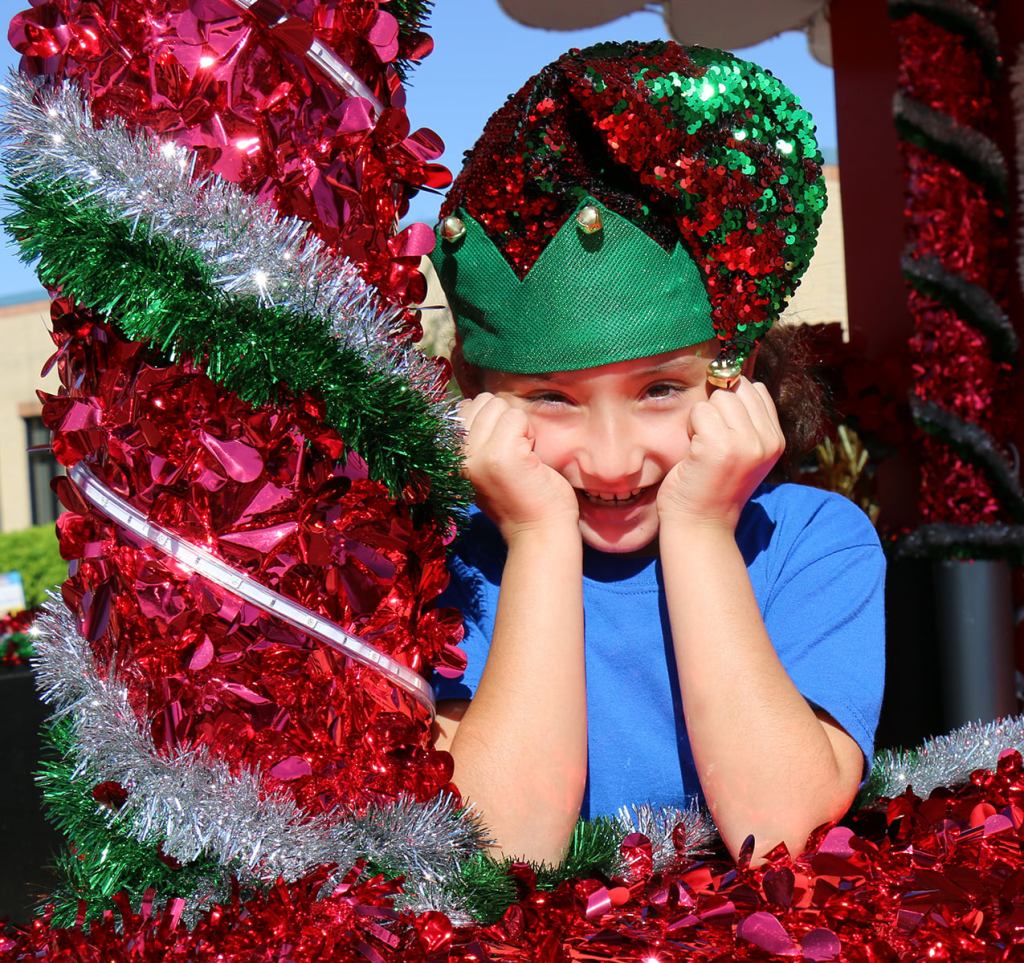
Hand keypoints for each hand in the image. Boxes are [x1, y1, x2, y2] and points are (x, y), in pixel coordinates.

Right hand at [459, 393, 579, 541]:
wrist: (539, 531)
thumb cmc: (520, 497)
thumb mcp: (484, 466)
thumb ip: (474, 437)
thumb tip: (477, 402)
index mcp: (449, 457)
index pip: (464, 408)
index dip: (490, 423)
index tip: (500, 454)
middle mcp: (456, 455)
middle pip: (481, 402)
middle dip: (503, 421)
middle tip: (514, 455)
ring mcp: (476, 454)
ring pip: (499, 406)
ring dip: (517, 426)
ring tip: (521, 457)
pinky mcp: (500, 454)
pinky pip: (517, 417)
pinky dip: (530, 433)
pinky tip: (530, 460)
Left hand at [656, 377, 784, 532]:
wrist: (700, 525)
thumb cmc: (711, 485)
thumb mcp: (742, 451)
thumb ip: (744, 418)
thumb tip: (728, 373)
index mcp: (776, 439)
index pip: (755, 390)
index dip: (731, 404)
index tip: (722, 435)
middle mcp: (767, 440)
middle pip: (737, 388)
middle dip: (716, 408)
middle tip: (709, 443)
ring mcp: (746, 444)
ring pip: (718, 397)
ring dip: (701, 419)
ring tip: (702, 449)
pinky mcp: (720, 447)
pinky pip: (700, 411)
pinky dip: (690, 428)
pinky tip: (693, 455)